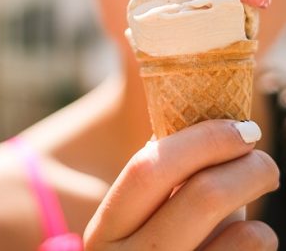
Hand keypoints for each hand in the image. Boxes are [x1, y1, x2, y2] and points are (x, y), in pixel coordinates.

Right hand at [84, 120, 278, 250]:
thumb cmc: (146, 245)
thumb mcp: (138, 216)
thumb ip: (162, 178)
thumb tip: (202, 129)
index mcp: (105, 230)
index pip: (148, 170)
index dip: (201, 141)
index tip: (239, 128)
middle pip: (202, 197)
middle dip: (246, 166)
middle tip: (262, 159)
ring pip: (240, 235)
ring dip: (255, 204)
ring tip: (252, 192)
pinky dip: (258, 237)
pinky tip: (248, 234)